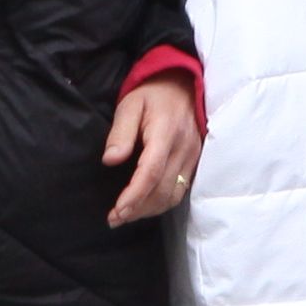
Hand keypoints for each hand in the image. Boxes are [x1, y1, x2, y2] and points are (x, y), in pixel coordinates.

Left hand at [102, 72, 205, 226]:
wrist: (183, 85)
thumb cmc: (152, 94)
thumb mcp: (130, 104)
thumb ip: (120, 132)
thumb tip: (110, 160)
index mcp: (165, 132)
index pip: (151, 172)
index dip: (134, 196)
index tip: (117, 211)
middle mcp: (184, 148)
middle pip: (162, 190)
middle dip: (137, 209)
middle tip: (114, 219)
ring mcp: (193, 157)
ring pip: (173, 195)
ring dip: (149, 210)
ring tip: (126, 216)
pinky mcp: (196, 162)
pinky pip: (181, 190)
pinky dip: (162, 203)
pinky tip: (145, 206)